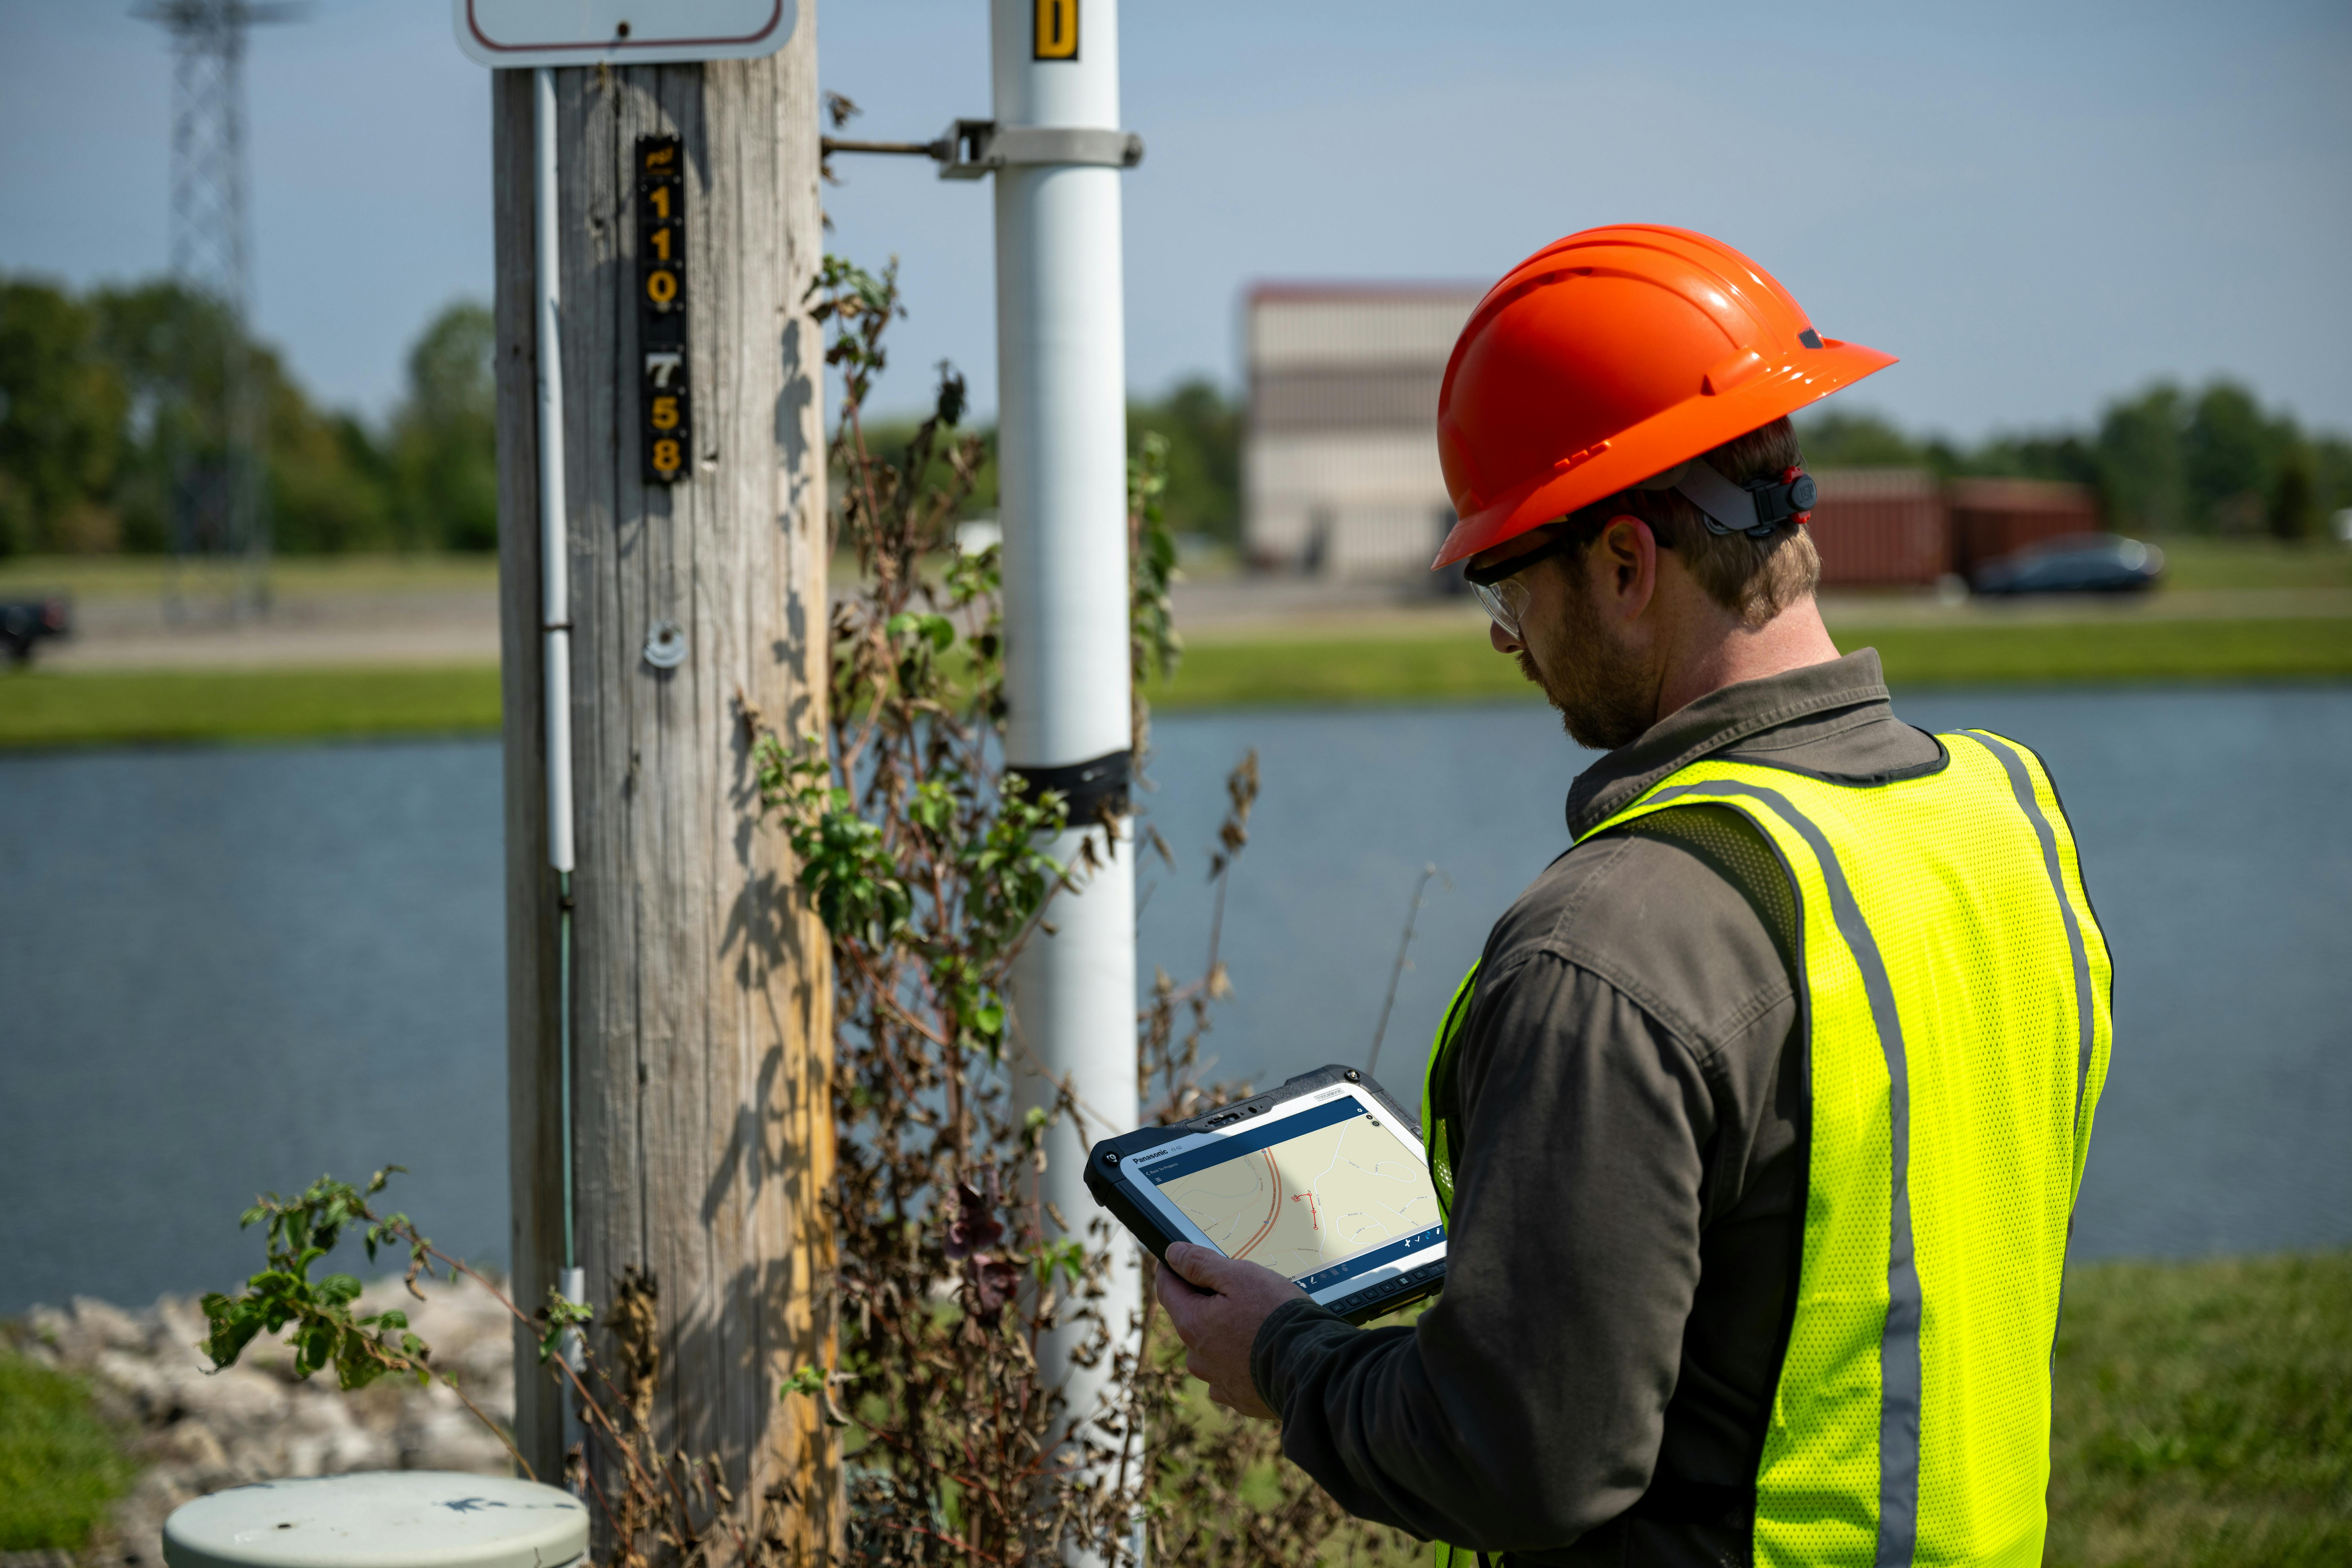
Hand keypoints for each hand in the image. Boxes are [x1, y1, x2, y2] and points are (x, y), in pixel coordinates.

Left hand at [1153, 1241, 1307, 1420]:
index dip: (1172, 1269)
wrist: (1312, 1369)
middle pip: (1192, 1319)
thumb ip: (1201, 1264)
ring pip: (1211, 1347)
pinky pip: (1230, 1372)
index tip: (1178, 1259)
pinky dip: (1240, 1360)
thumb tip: (1173, 1254)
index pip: (1168, 1290)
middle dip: (1209, 1303)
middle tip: (1241, 1293)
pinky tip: (1263, 1352)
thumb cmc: (1278, 1317)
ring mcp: (1217, 1381)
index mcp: (1193, 1324)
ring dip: (1225, 1333)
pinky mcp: (1239, 1398)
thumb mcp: (1240, 1276)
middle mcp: (1198, 1357)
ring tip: (1259, 1325)